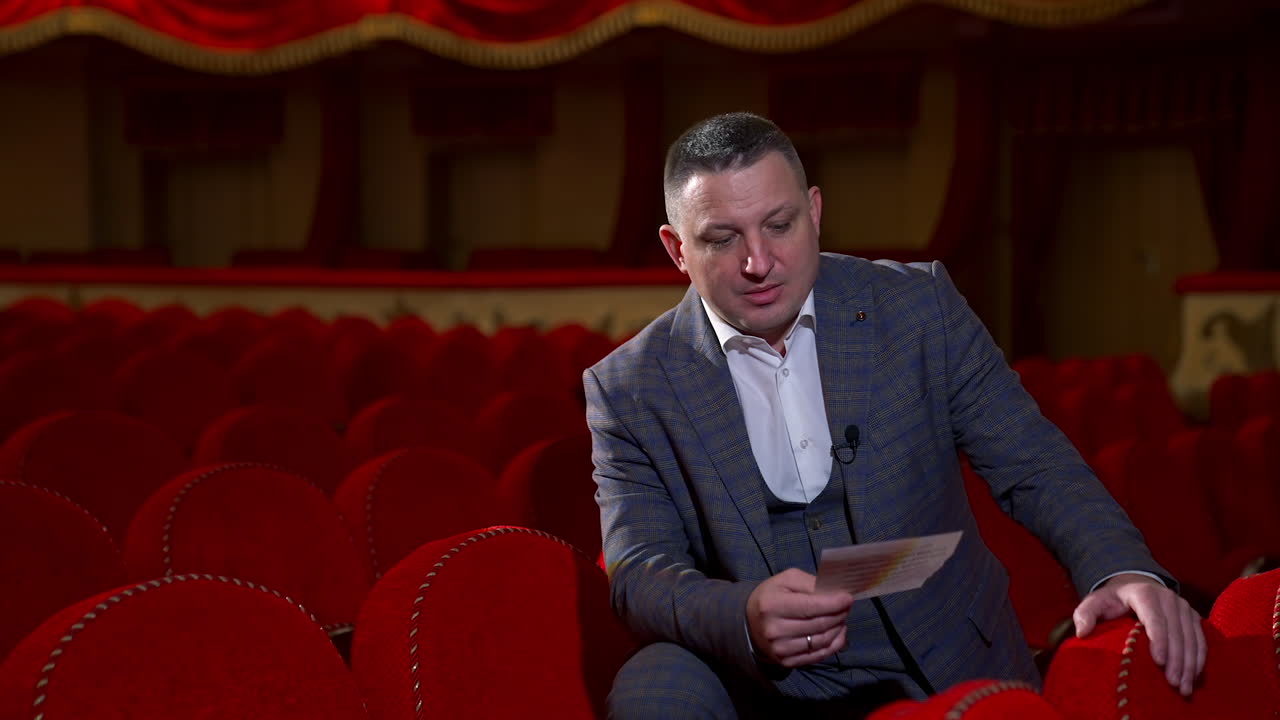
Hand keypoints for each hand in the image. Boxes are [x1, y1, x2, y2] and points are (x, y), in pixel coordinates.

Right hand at [746, 568, 853, 667]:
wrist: (751, 623)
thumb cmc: (772, 596)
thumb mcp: (787, 580)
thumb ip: (811, 583)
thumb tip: (837, 592)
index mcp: (773, 605)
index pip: (811, 606)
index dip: (834, 603)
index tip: (848, 598)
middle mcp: (775, 629)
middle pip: (819, 624)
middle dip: (839, 614)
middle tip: (846, 606)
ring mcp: (781, 649)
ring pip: (822, 640)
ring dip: (838, 628)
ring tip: (842, 617)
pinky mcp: (787, 662)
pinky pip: (819, 655)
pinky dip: (835, 643)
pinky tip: (839, 632)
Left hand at [1072, 573, 1205, 695]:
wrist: (1135, 586)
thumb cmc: (1113, 599)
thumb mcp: (1095, 602)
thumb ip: (1085, 613)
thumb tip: (1082, 632)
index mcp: (1144, 593)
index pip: (1155, 618)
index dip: (1159, 640)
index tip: (1159, 662)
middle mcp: (1168, 598)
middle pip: (1176, 631)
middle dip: (1177, 659)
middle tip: (1173, 683)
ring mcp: (1183, 607)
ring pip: (1191, 637)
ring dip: (1190, 664)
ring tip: (1184, 687)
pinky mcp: (1192, 617)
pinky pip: (1200, 639)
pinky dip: (1199, 659)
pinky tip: (1195, 677)